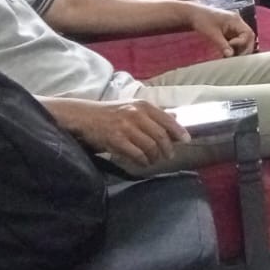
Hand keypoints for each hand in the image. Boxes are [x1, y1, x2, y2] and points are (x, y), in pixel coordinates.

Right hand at [53, 99, 189, 165]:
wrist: (84, 117)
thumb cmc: (110, 113)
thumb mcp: (133, 108)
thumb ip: (153, 114)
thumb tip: (175, 117)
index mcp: (143, 106)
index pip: (167, 119)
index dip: (178, 131)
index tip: (186, 140)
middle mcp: (136, 115)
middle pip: (161, 136)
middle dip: (168, 149)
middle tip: (169, 155)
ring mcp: (125, 127)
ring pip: (150, 146)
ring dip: (155, 157)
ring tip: (154, 160)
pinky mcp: (115, 140)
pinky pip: (136, 154)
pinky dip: (142, 161)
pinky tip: (142, 163)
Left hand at [185, 3, 256, 57]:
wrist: (192, 15)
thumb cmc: (202, 20)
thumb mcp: (212, 33)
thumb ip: (222, 44)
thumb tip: (230, 55)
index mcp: (236, 20)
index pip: (248, 33)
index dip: (242, 43)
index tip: (230, 47)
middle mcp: (237, 24)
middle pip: (248, 38)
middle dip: (244, 48)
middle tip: (236, 58)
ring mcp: (234, 28)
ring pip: (243, 41)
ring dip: (239, 50)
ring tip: (230, 58)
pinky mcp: (229, 33)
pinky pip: (236, 42)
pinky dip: (233, 49)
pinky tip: (227, 55)